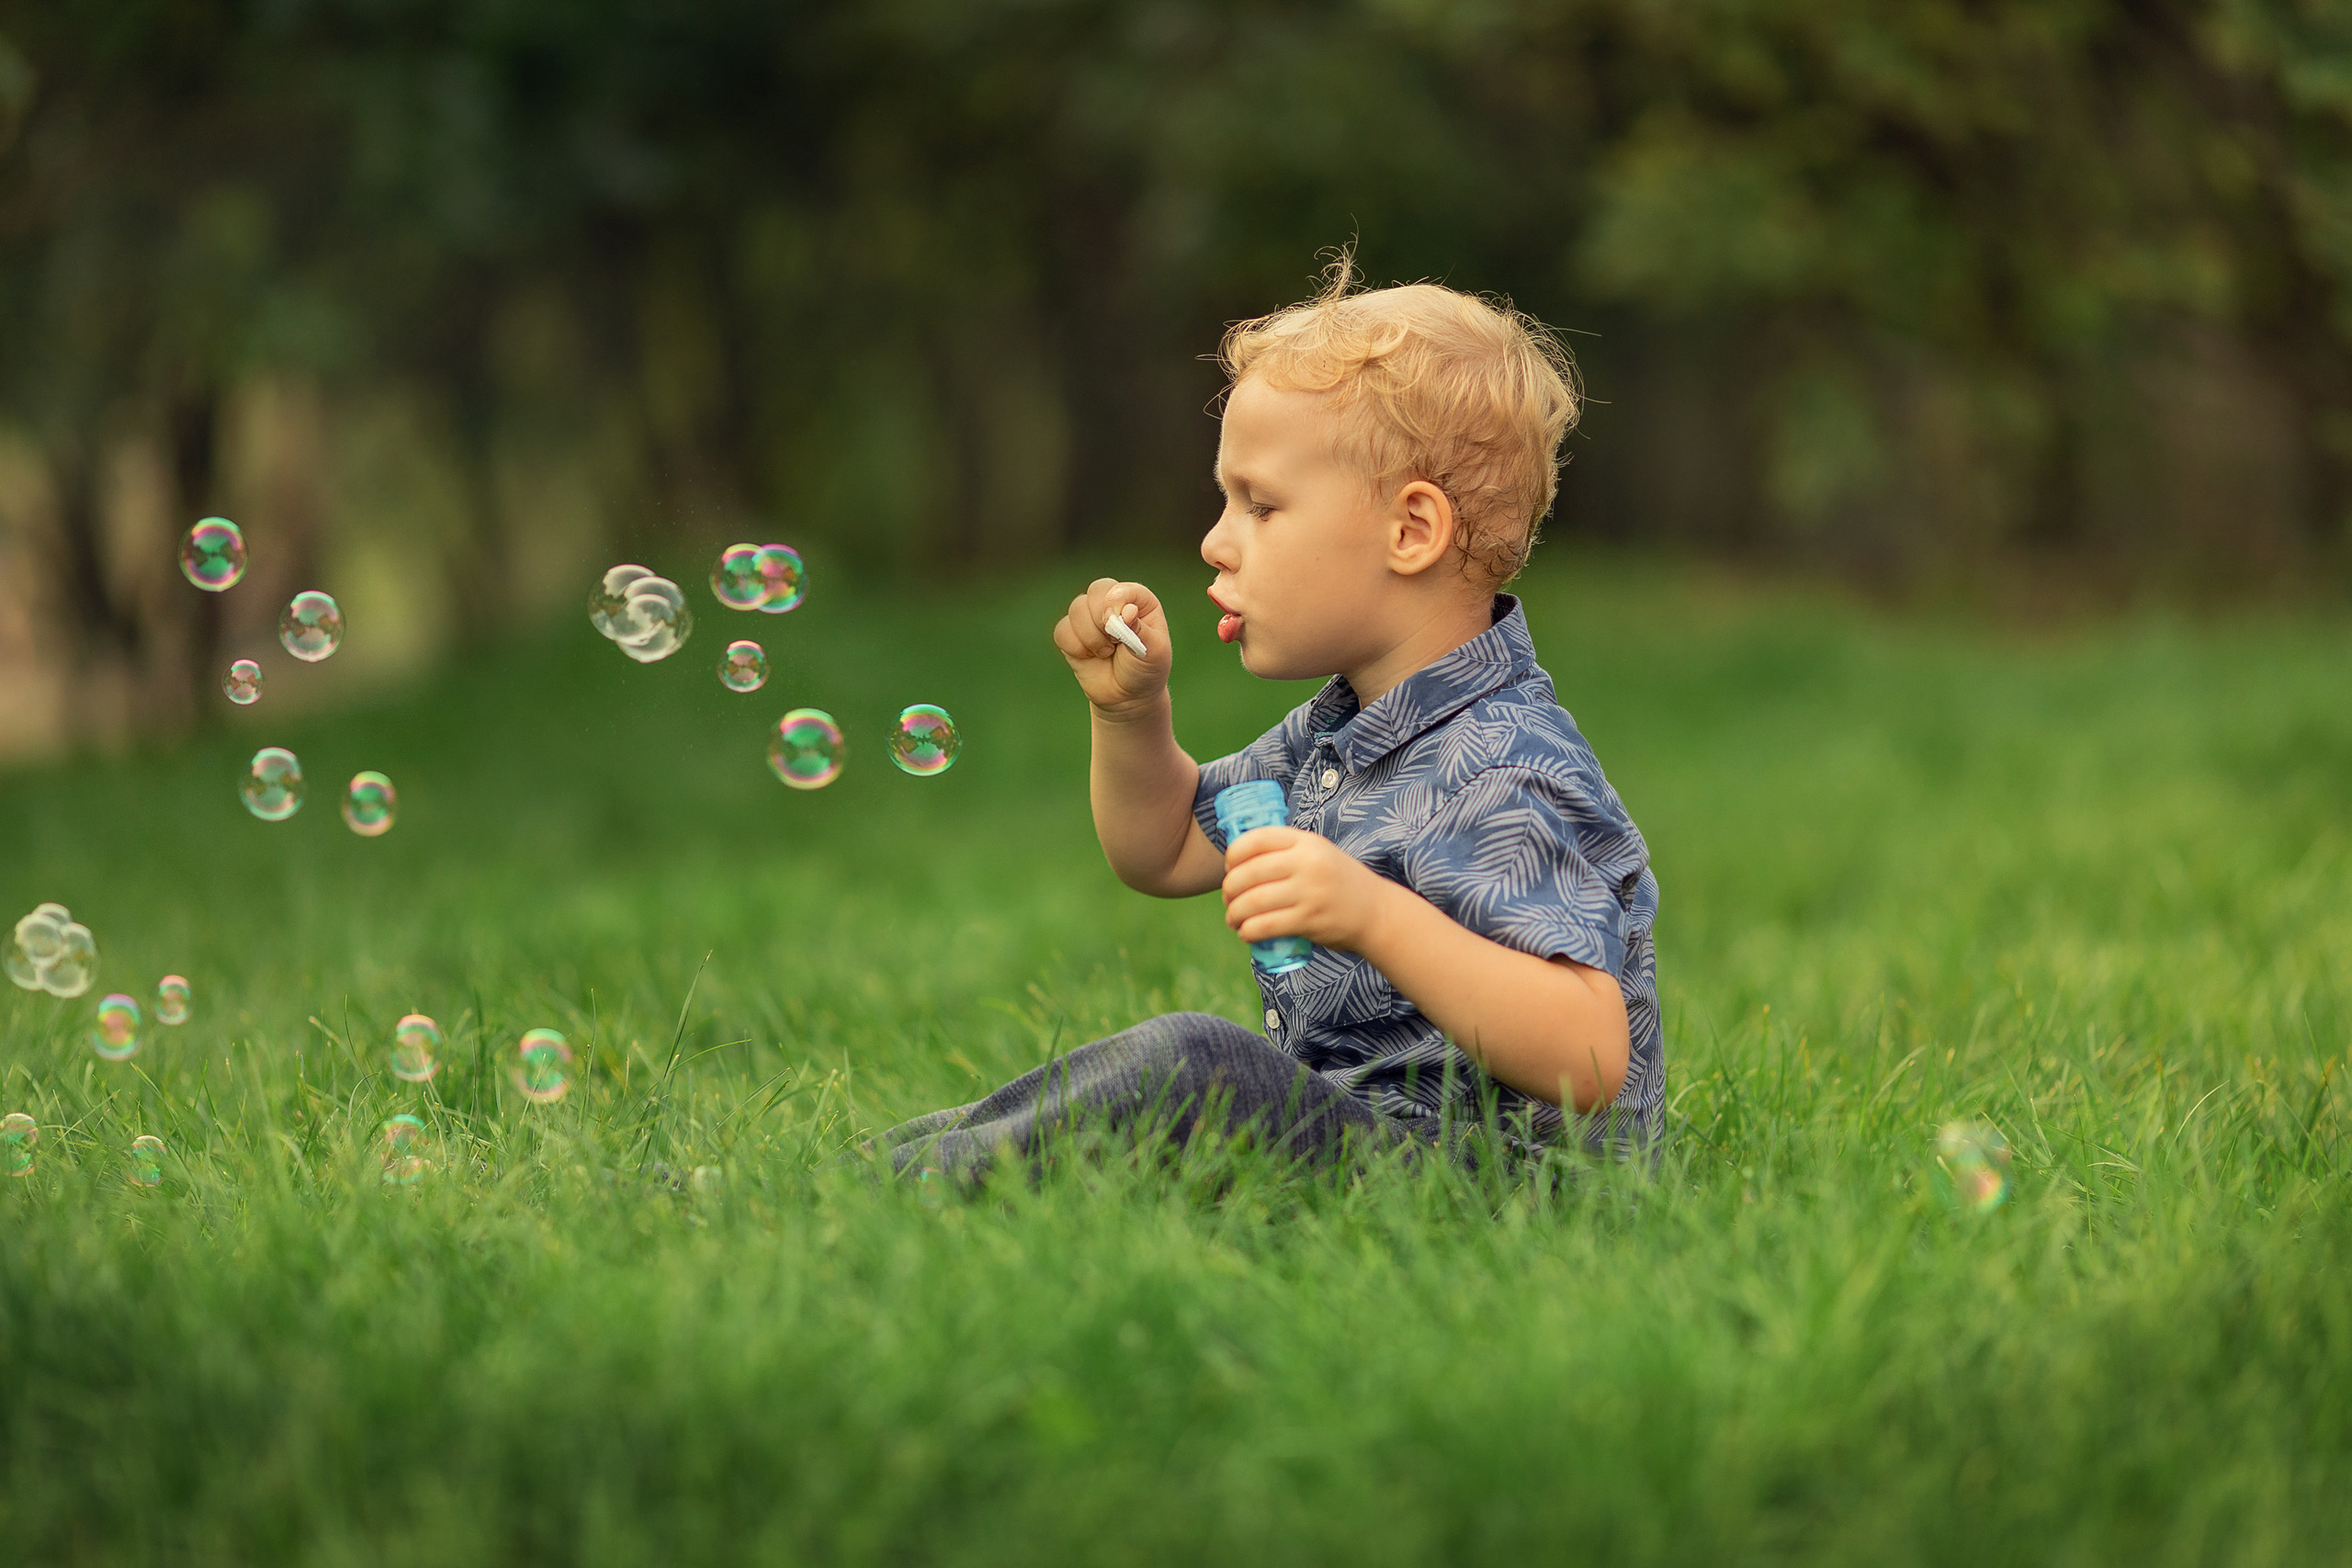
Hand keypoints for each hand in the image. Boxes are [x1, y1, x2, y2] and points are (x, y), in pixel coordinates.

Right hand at [1052, 578, 1171, 715]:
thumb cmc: (1146, 670)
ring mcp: (1090, 617)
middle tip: (1114, 640)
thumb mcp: (1154, 652)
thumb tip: (1127, 611)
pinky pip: (1062, 630)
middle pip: (1096, 590)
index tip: (1121, 621)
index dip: (1117, 602)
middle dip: (1102, 618)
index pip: (1121, 588)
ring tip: (1106, 652)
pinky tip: (1090, 656)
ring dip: (1091, 637)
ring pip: (1077, 609)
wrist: (1128, 697)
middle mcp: (1112, 603)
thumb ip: (1140, 630)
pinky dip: (1076, 647)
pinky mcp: (1071, 634)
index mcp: (1138, 601)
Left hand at [1221, 827, 1392, 953]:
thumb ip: (1287, 851)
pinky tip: (1245, 933)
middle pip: (1249, 873)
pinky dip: (1248, 931)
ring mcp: (1309, 892)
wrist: (1376, 912)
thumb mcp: (1319, 853)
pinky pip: (1266, 926)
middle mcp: (1307, 863)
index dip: (1234, 854)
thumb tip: (1240, 859)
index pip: (1256, 839)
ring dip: (1234, 913)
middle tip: (1228, 899)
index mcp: (1306, 842)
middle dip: (1229, 889)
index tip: (1229, 868)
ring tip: (1233, 919)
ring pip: (1253, 901)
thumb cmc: (1339, 882)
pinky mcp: (1310, 920)